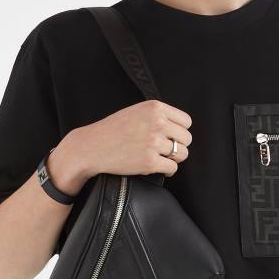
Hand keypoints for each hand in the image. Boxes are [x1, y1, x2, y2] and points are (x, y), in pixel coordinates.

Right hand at [52, 100, 192, 191]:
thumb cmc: (113, 129)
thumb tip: (180, 127)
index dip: (180, 131)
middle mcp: (157, 123)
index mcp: (155, 108)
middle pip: (187, 138)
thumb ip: (158, 115)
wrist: (92, 146)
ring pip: (182, 154)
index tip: (172, 136)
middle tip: (164, 149)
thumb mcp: (136, 111)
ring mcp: (154, 142)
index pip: (186, 121)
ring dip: (173, 158)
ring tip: (160, 157)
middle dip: (178, 145)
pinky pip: (172, 168)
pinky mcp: (150, 162)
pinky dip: (167, 170)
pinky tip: (157, 166)